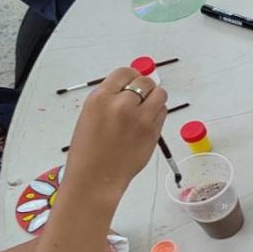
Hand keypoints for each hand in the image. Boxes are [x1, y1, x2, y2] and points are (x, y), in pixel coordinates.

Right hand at [62, 66, 167, 198]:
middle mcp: (121, 105)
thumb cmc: (89, 151)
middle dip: (144, 88)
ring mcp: (140, 118)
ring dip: (155, 98)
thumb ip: (110, 99)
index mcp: (100, 98)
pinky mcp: (153, 131)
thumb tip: (129, 86)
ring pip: (160, 94)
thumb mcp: (90, 115)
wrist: (95, 178)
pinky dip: (158, 113)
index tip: (132, 81)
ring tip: (145, 109)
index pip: (124, 73)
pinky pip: (163, 112)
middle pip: (145, 81)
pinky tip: (147, 122)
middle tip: (140, 98)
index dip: (131, 77)